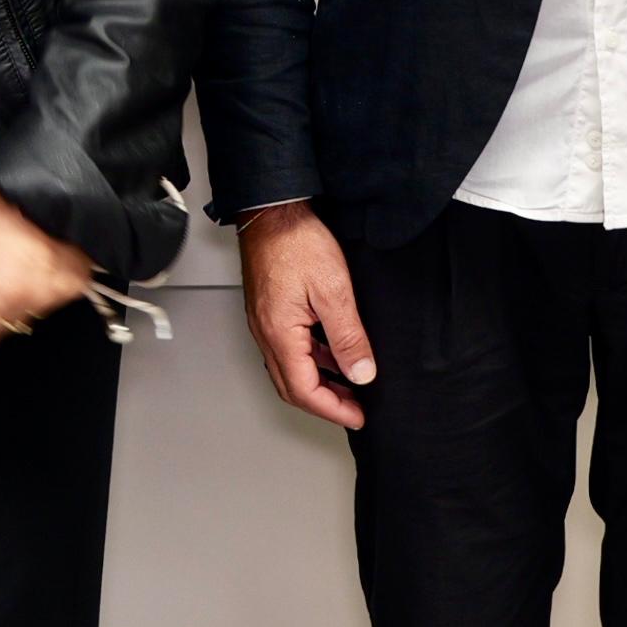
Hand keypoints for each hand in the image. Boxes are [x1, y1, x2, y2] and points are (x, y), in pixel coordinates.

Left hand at [0, 185, 94, 350]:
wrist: (70, 188)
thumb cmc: (18, 206)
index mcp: (6, 291)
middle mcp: (35, 301)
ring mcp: (57, 296)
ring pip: (21, 308)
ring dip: (9, 291)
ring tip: (8, 258)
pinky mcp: (75, 285)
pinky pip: (45, 296)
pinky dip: (34, 282)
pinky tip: (30, 256)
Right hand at [237, 199, 377, 428]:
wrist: (273, 210)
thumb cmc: (296, 242)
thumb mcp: (333, 291)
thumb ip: (348, 337)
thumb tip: (361, 373)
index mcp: (280, 334)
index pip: (305, 390)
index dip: (334, 409)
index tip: (359, 416)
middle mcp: (266, 333)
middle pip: (292, 386)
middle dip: (325, 403)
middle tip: (354, 409)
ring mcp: (264, 322)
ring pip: (289, 369)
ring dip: (319, 382)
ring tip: (349, 383)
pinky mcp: (269, 310)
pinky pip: (288, 348)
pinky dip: (312, 360)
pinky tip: (332, 352)